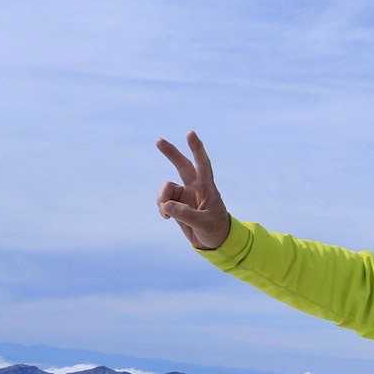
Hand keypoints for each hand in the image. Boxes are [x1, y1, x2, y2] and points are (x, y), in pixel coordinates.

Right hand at [156, 130, 230, 249]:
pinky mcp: (176, 202)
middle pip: (181, 165)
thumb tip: (166, 205)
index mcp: (207, 188)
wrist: (213, 240)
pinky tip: (166, 217)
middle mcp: (195, 187)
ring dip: (162, 199)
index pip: (202, 165)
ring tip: (166, 214)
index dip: (197, 149)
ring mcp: (184, 194)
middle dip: (171, 153)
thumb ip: (185, 214)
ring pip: (166, 189)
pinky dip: (161, 207)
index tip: (190, 133)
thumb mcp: (203, 223)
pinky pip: (163, 200)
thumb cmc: (214, 229)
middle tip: (158, 141)